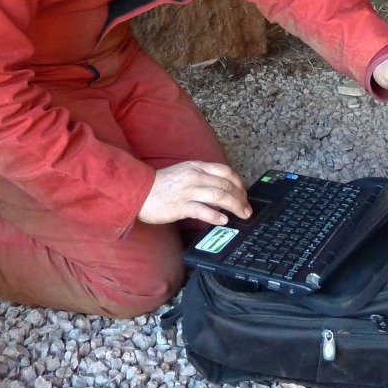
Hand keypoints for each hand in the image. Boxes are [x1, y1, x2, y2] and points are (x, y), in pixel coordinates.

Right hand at [137, 161, 251, 225]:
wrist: (139, 191)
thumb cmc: (162, 184)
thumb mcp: (184, 172)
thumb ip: (202, 177)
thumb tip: (221, 188)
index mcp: (197, 167)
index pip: (225, 171)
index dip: (239, 182)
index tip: (245, 193)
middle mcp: (194, 176)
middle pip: (225, 185)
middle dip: (241, 198)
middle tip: (247, 209)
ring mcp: (188, 191)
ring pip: (218, 196)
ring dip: (234, 206)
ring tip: (242, 215)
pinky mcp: (180, 206)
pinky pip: (203, 210)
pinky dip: (216, 216)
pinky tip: (224, 220)